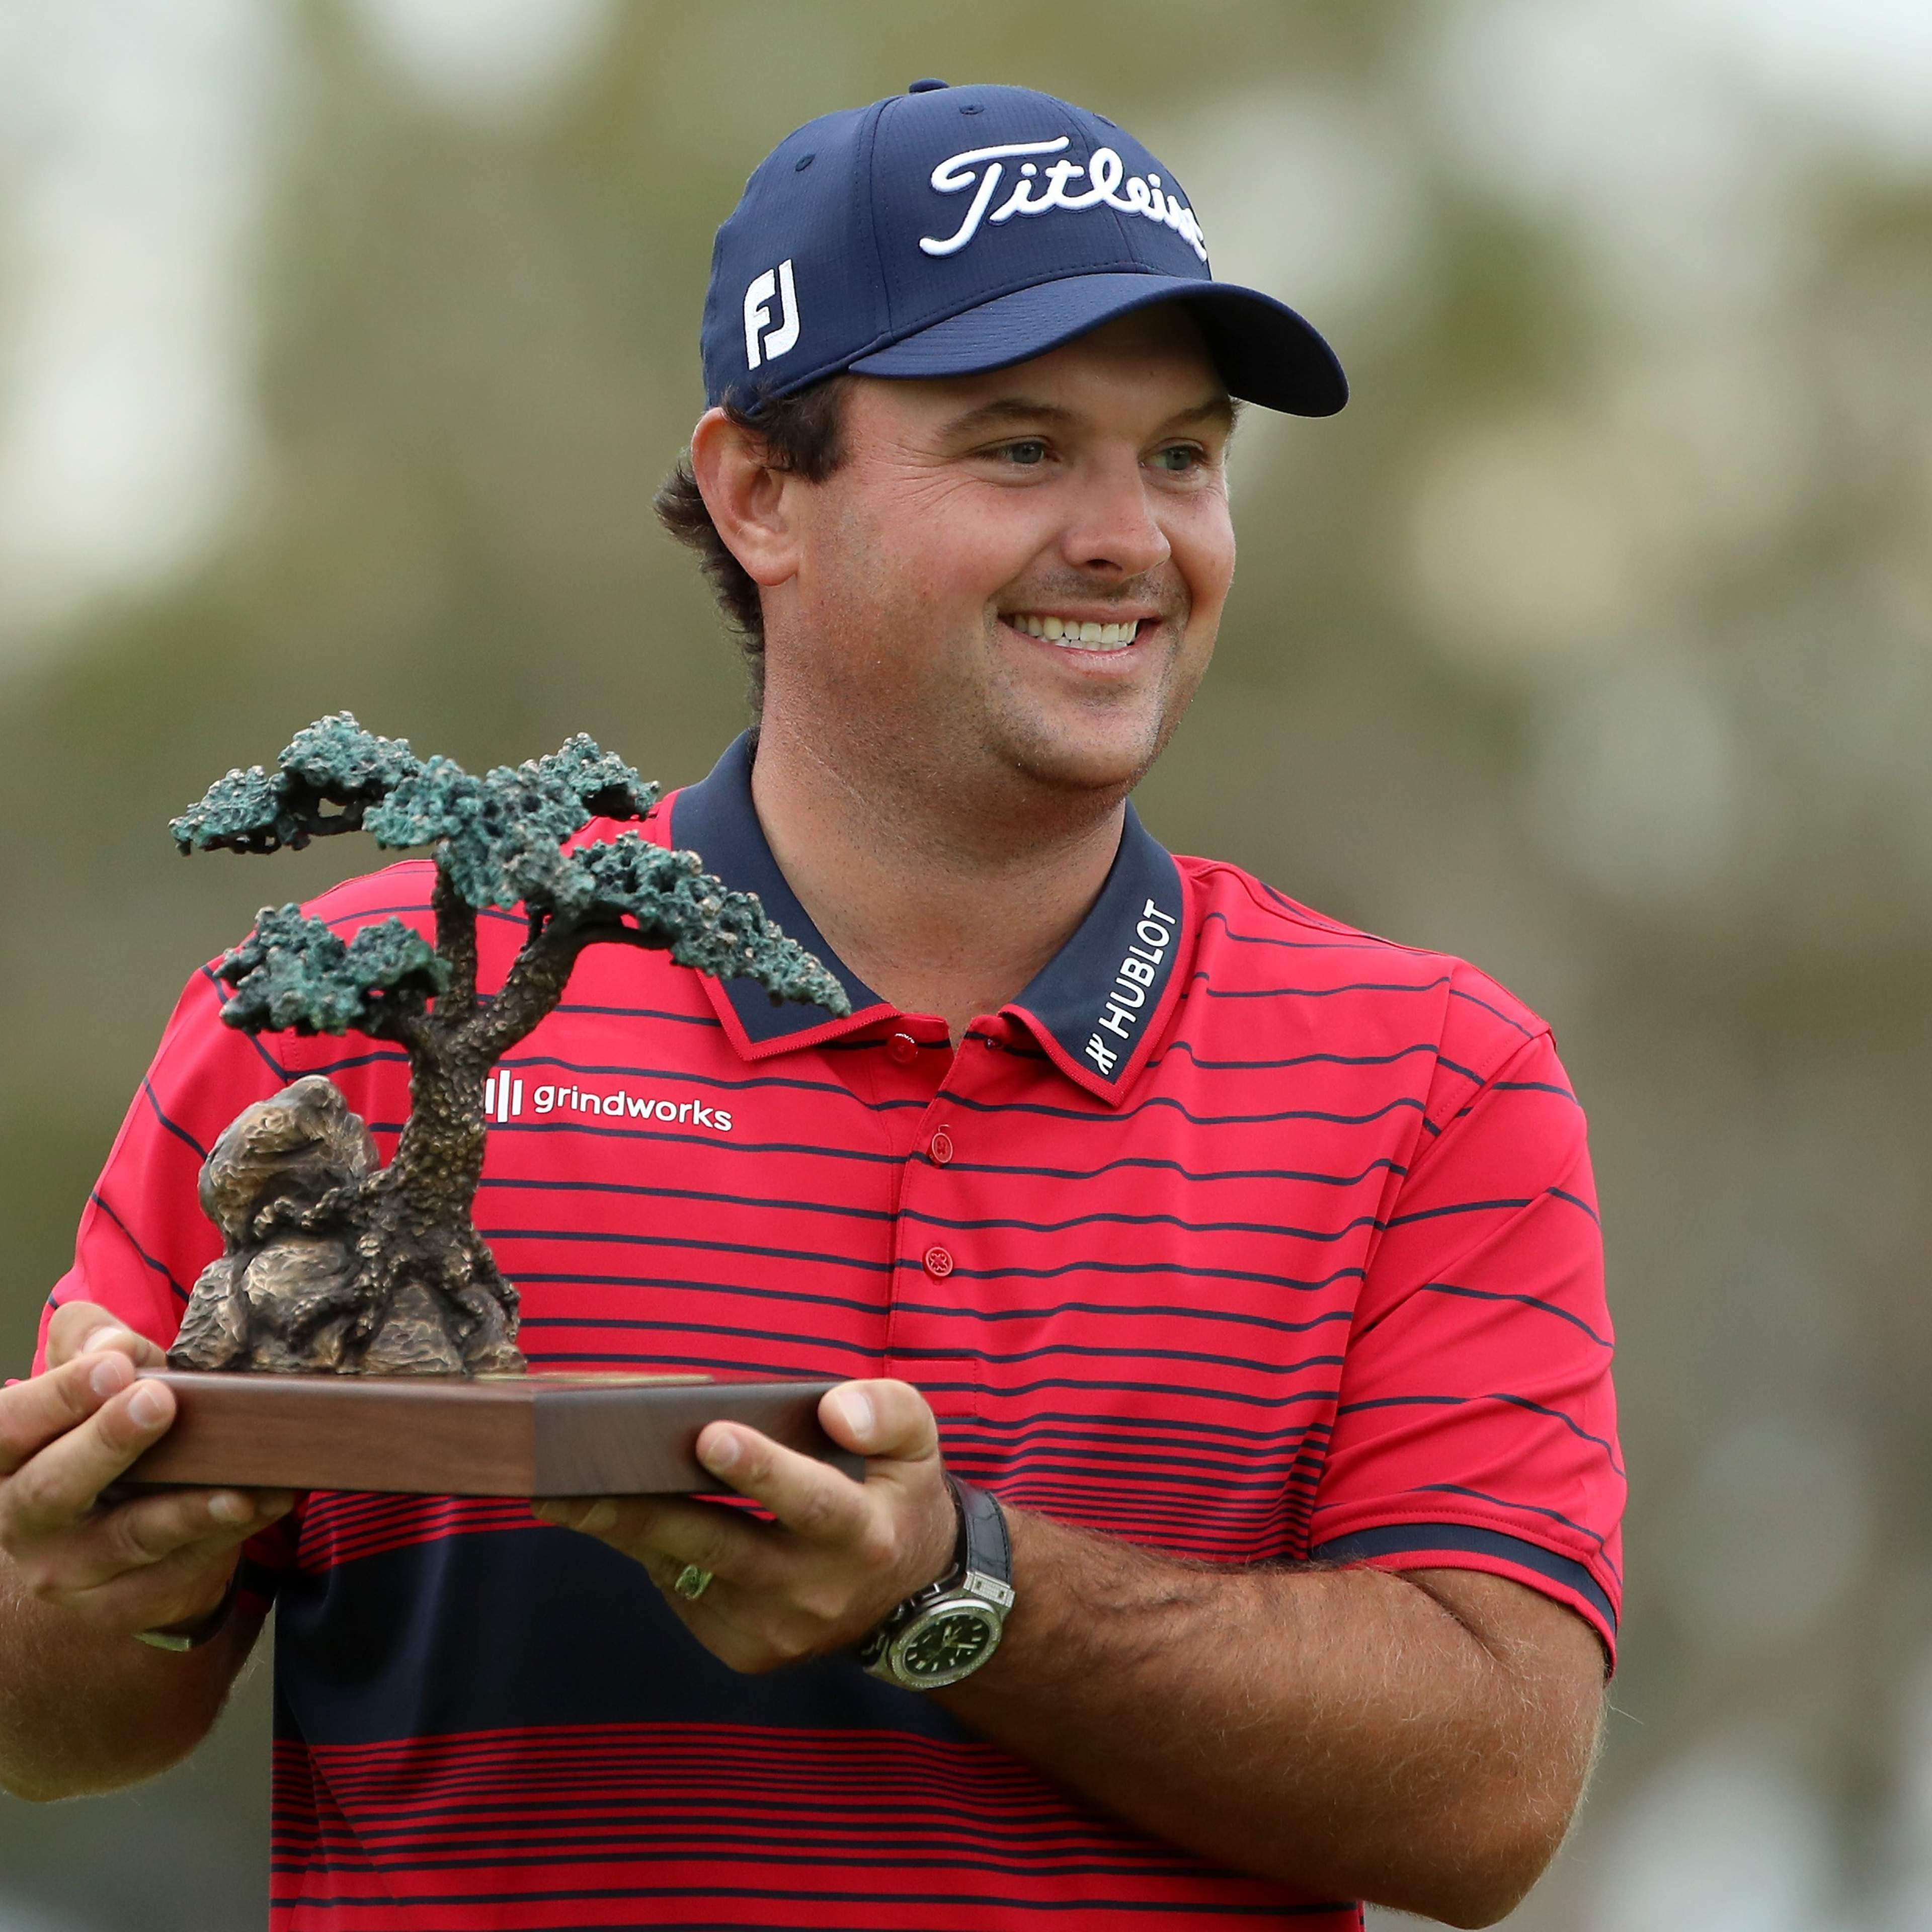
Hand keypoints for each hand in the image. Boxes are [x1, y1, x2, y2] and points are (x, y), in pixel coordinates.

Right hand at [0, 1303, 292, 1639]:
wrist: (126, 1533)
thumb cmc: (107, 1439)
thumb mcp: (97, 1382)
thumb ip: (94, 1346)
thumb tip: (111, 1345)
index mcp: (9, 1462)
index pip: (8, 1430)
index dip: (56, 1397)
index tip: (114, 1367)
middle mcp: (26, 1522)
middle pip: (53, 1489)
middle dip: (107, 1443)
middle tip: (159, 1402)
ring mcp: (73, 1571)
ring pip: (129, 1539)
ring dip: (187, 1510)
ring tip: (235, 1486)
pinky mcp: (127, 1602)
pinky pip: (185, 1566)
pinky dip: (233, 1532)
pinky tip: (270, 1500)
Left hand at [533, 1379, 956, 1673]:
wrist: (908, 1598)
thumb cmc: (896, 1496)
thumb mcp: (919, 1444)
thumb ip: (888, 1414)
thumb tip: (837, 1410)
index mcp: (862, 1533)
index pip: (809, 1500)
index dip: (761, 1469)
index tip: (710, 1435)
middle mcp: (815, 1591)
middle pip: (719, 1546)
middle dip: (644, 1512)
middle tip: (573, 1483)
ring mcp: (773, 1630)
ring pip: (685, 1571)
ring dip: (625, 1530)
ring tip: (560, 1494)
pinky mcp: (742, 1650)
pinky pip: (682, 1591)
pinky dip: (651, 1552)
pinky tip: (622, 1517)